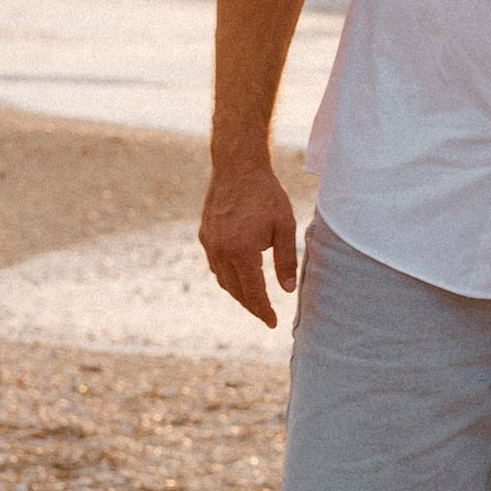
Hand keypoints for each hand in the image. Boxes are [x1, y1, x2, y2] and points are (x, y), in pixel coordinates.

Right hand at [199, 159, 299, 328]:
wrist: (237, 167)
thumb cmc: (266, 194)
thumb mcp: (284, 226)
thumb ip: (286, 260)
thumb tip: (286, 291)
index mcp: (242, 251)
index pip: (253, 292)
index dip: (263, 310)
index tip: (272, 323)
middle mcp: (221, 250)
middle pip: (236, 290)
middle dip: (251, 305)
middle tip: (265, 314)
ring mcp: (209, 243)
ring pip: (223, 280)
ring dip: (238, 292)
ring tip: (254, 299)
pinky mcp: (204, 235)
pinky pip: (215, 265)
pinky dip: (227, 276)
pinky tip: (240, 276)